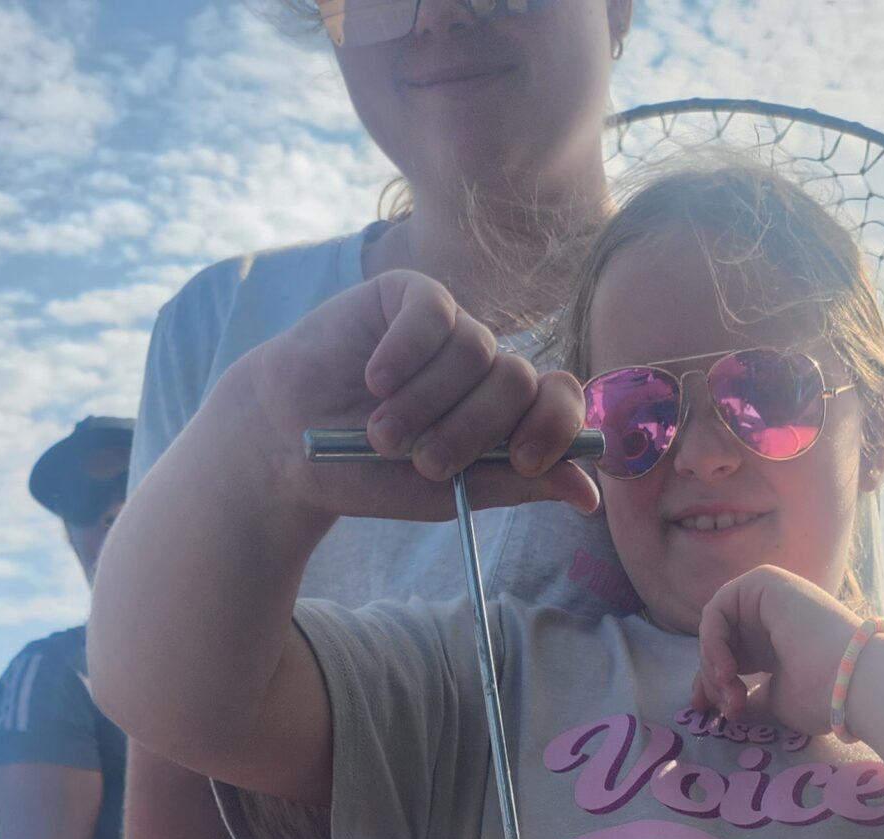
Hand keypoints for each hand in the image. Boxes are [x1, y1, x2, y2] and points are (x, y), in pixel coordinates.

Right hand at [244, 270, 597, 524]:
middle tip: (421, 460)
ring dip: (427, 405)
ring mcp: (452, 328)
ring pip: (476, 352)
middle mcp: (488, 367)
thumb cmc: (374, 473)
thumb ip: (516, 486)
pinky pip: (434, 316)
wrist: (294, 444)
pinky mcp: (410, 296)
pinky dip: (406, 356)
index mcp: (508, 415)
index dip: (556, 427)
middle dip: (472, 431)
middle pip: (518, 381)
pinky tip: (373, 379)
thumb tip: (588, 496)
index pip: (563, 400)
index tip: (524, 460)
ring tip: (382, 432)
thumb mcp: (451, 494)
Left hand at [691, 567, 863, 737]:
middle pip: (719, 642)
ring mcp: (769, 594)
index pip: (731, 657)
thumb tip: (720, 703)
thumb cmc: (821, 697)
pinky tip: (726, 670)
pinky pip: (717, 610)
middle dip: (711, 679)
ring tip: (731, 695)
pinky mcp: (764, 581)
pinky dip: (712, 642)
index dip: (712, 683)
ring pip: (714, 627)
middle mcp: (771, 615)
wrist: (850, 682)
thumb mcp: (774, 700)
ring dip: (712, 665)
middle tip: (724, 710)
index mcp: (776, 642)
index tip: (706, 713)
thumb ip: (747, 696)